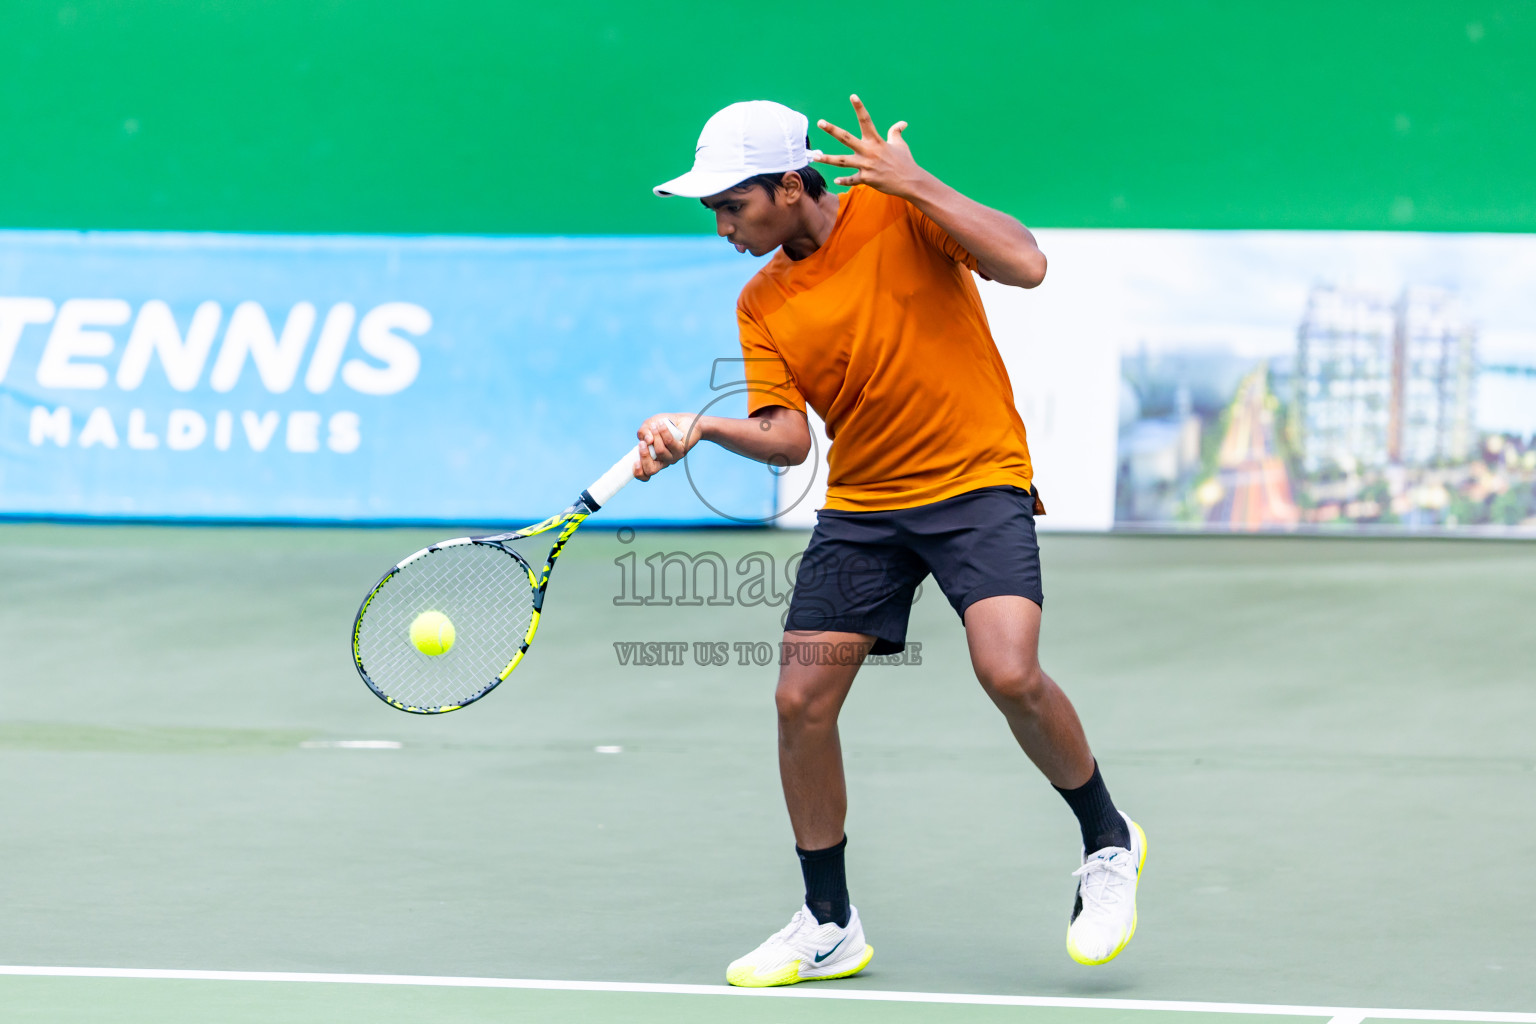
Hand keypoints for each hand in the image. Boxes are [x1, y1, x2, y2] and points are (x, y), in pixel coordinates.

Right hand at [634, 413, 699, 480]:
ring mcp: (673, 457)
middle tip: (641, 443)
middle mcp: (663, 462)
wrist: (683, 420)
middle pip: (651, 469)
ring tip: (655, 425)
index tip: (635, 462)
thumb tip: (647, 440)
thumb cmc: (663, 425)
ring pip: (660, 451)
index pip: (645, 474)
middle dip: (644, 456)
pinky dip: (664, 432)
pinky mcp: (682, 450)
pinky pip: (670, 442)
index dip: (638, 472)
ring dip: (655, 436)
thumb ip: (642, 432)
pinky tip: (662, 424)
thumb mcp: (648, 426)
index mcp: (652, 460)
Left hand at [812, 94, 927, 197]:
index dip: (860, 108)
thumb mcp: (900, 145)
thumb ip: (896, 133)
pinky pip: (852, 180)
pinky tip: (835, 180)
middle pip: (846, 138)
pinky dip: (844, 181)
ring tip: (815, 156)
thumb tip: (902, 123)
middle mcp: (869, 151)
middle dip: (832, 130)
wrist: (911, 181)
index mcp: (876, 141)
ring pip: (842, 161)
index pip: (866, 120)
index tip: (852, 96)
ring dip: (827, 159)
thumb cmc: (905, 162)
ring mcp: (867, 166)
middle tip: (820, 122)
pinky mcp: (867, 179)